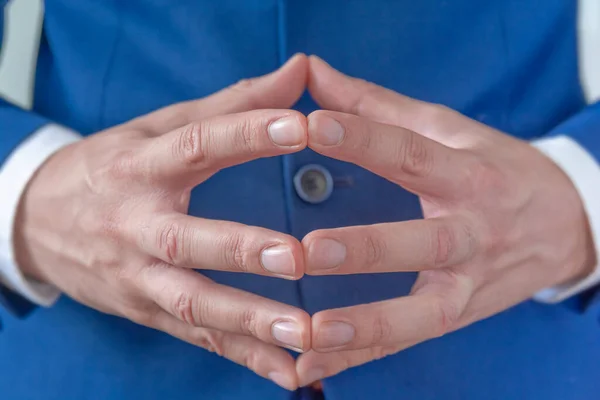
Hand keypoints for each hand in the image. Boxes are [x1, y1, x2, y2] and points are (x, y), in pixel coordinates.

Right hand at [14, 55, 310, 389]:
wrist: (34, 222)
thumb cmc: (109, 168)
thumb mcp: (157, 128)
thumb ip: (232, 104)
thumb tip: (299, 71)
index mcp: (142, 166)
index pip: (198, 144)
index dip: (247, 133)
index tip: (300, 126)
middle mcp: (137, 225)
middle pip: (187, 240)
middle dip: (240, 250)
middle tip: (295, 256)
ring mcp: (139, 277)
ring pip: (193, 303)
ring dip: (248, 323)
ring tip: (304, 334)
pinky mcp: (147, 311)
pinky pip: (199, 338)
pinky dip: (245, 359)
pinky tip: (290, 373)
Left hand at [296, 56, 596, 384]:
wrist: (566, 224)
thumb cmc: (497, 169)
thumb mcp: (448, 129)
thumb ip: (376, 105)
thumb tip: (314, 71)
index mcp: (467, 175)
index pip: (411, 155)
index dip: (363, 140)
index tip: (311, 127)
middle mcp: (472, 232)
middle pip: (423, 243)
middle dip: (367, 249)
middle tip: (309, 250)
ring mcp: (469, 283)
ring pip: (420, 312)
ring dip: (365, 327)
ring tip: (310, 334)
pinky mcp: (458, 316)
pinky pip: (405, 343)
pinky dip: (358, 360)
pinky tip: (310, 367)